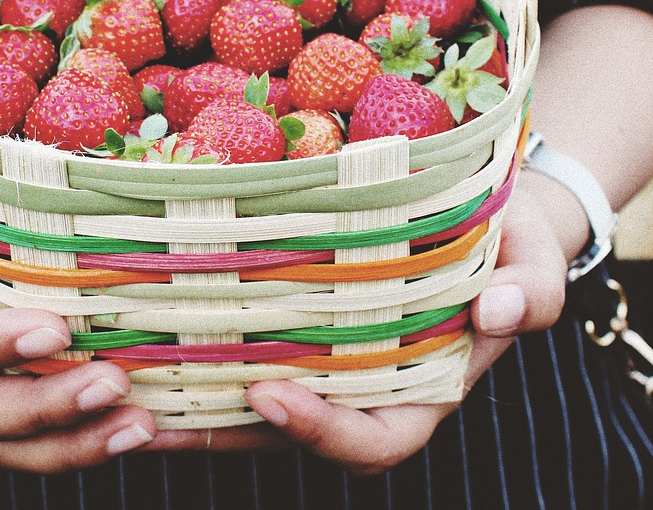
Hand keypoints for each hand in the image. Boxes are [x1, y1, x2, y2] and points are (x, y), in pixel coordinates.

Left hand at [144, 184, 567, 473]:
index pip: (376, 441)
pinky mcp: (295, 318)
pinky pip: (242, 345)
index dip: (321, 433)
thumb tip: (502, 313)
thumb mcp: (536, 259)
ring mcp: (325, 355)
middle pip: (287, 432)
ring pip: (249, 398)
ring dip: (187, 401)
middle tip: (150, 410)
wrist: (489, 210)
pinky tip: (139, 331)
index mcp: (425, 389)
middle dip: (219, 430)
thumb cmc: (514, 241)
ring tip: (116, 386)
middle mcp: (365, 385)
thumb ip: (531, 292)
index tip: (269, 394)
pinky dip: (195, 349)